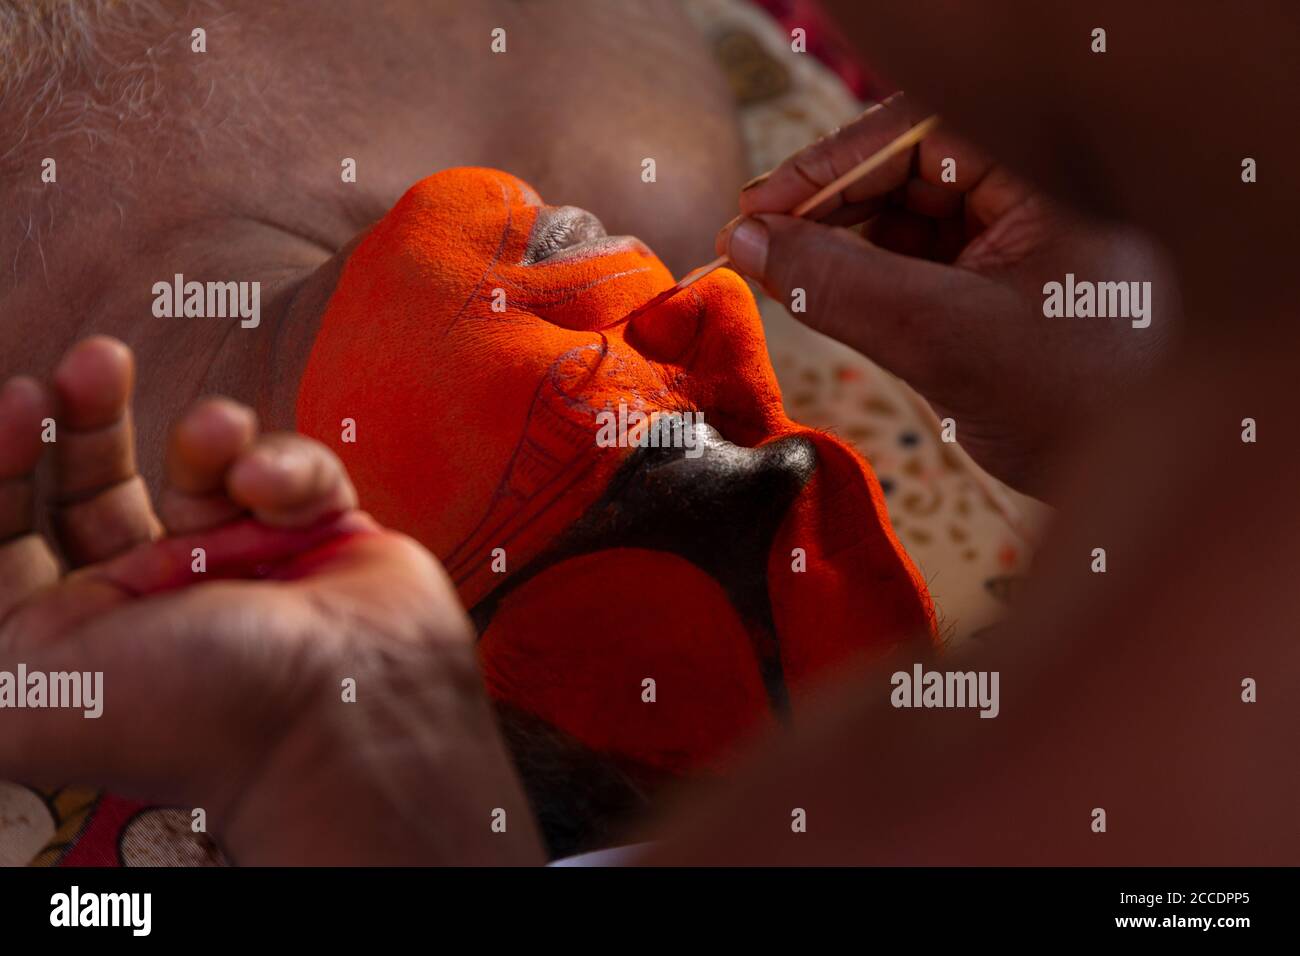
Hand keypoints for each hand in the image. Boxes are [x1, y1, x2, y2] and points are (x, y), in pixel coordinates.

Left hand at [0, 337, 542, 864]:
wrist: (345, 719)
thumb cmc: (192, 718)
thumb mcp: (17, 694)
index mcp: (75, 637)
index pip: (14, 532)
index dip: (5, 463)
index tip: (22, 401)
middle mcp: (152, 599)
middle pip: (97, 484)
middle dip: (90, 418)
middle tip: (97, 363)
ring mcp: (240, 565)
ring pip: (202, 467)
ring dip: (204, 437)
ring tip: (218, 437)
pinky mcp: (318, 538)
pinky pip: (292, 471)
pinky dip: (285, 466)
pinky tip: (274, 490)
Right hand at [717, 94, 1176, 497]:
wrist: (1140, 483)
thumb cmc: (1079, 404)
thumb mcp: (942, 337)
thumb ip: (837, 284)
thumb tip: (744, 243)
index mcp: (1048, 172)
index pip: (918, 135)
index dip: (828, 166)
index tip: (758, 207)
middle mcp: (1032, 190)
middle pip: (903, 170)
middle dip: (825, 205)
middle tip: (751, 239)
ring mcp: (1014, 236)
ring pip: (902, 215)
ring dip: (835, 240)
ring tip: (774, 269)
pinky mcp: (994, 281)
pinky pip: (912, 258)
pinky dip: (861, 274)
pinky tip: (814, 289)